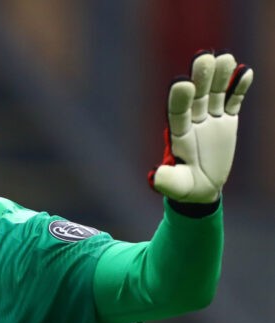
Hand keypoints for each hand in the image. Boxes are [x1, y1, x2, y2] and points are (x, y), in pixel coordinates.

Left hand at [148, 52, 253, 202]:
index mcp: (178, 134)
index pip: (178, 112)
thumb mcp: (177, 186)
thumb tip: (156, 176)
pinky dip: (239, 88)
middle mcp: (193, 120)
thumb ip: (168, 181)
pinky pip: (233, 101)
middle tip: (204, 57)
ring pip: (216, 93)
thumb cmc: (185, 187)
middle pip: (197, 95)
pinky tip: (246, 72)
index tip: (183, 83)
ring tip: (227, 58)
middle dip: (201, 77)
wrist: (202, 186)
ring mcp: (210, 118)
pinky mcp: (226, 120)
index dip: (180, 98)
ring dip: (221, 76)